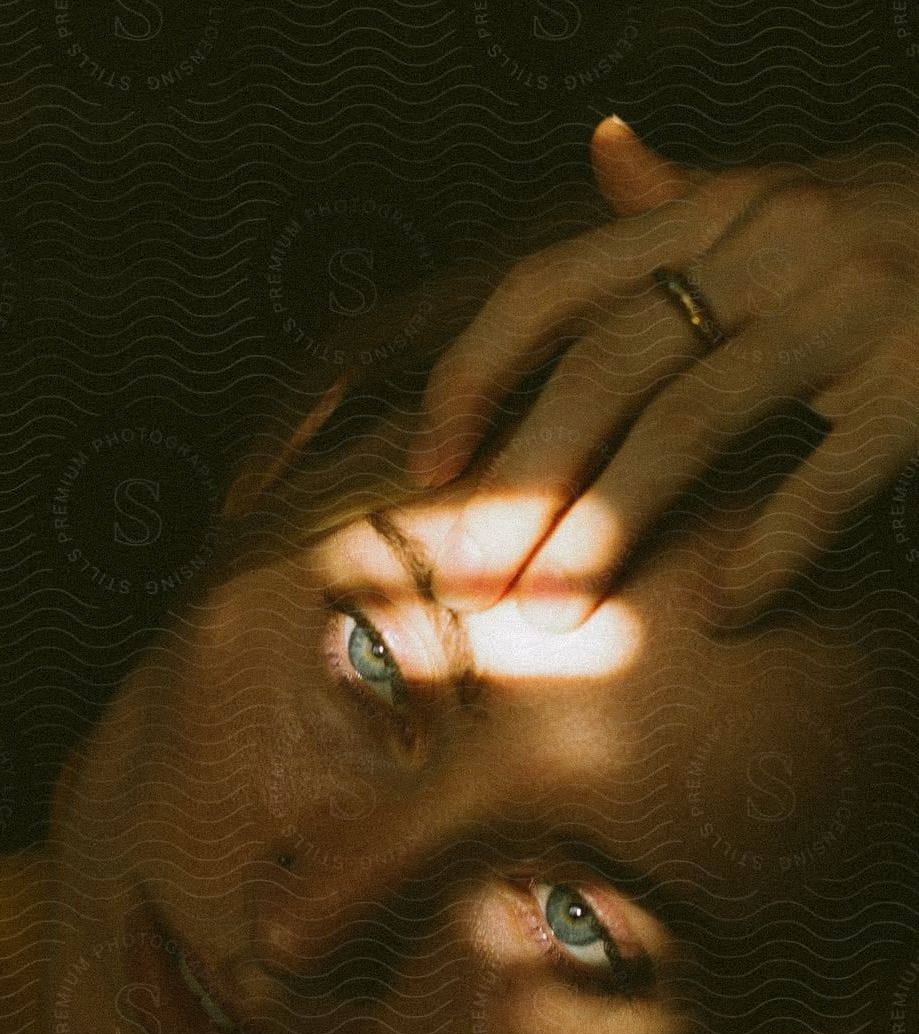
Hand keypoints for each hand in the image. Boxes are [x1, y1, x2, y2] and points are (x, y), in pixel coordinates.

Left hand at [408, 120, 918, 626]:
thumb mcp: (790, 196)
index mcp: (721, 211)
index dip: (474, 378)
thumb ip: (688, 201)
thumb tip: (605, 152)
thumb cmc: (906, 223)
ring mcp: (853, 305)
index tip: (426, 470)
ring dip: (606, 528)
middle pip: (605, 367)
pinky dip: (767, 551)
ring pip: (691, 422)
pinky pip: (830, 477)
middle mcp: (773, 245)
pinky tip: (720, 616)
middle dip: (522, 484)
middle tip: (467, 587)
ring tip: (553, 618)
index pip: (554, 288)